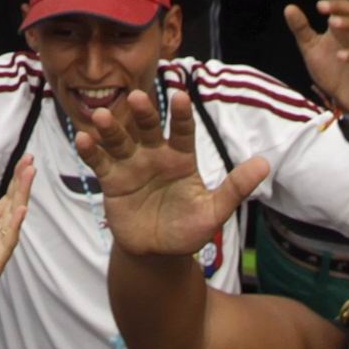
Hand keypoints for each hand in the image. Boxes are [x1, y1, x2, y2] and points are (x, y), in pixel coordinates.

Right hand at [73, 84, 266, 261]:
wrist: (158, 253)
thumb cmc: (189, 229)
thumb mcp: (214, 212)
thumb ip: (235, 188)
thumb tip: (265, 164)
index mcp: (182, 158)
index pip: (183, 131)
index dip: (181, 115)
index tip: (180, 96)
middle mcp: (155, 155)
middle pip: (148, 128)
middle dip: (143, 113)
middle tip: (136, 97)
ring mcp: (132, 165)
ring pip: (120, 141)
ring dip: (111, 128)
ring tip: (101, 116)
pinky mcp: (112, 181)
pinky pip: (100, 162)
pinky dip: (91, 151)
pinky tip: (82, 138)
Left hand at [283, 0, 348, 116]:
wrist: (344, 99)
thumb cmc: (330, 70)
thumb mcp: (310, 48)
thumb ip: (301, 29)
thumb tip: (288, 7)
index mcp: (341, 25)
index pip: (340, 1)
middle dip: (337, 5)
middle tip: (320, 6)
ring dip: (347, 24)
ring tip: (331, 23)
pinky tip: (340, 55)